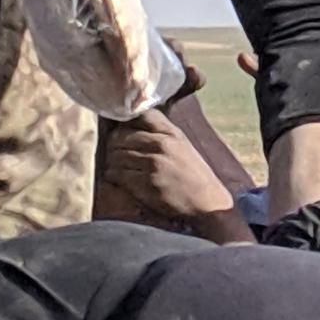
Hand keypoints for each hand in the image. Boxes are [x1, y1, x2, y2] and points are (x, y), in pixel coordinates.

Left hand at [100, 109, 244, 239]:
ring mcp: (153, 164)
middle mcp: (162, 144)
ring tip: (117, 168)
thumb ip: (162, 134)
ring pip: (115, 155)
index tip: (123, 131)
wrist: (206, 203)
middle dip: (113, 146)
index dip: (126, 122)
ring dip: (112, 162)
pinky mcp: (146, 183)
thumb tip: (132, 126)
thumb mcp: (183, 146)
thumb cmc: (194, 176)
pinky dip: (113, 176)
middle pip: (121, 136)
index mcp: (173, 133)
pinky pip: (117, 174)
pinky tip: (119, 179)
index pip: (141, 116)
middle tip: (114, 154)